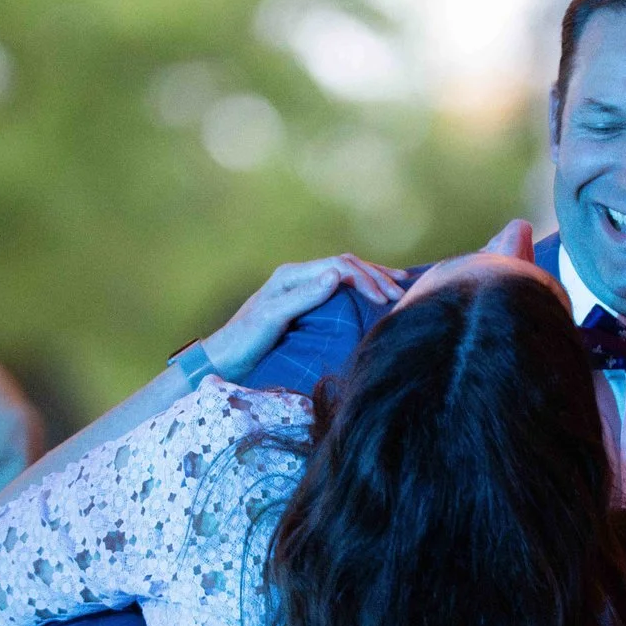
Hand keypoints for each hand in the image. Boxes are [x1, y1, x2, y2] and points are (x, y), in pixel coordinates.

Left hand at [201, 253, 405, 380]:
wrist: (224, 359)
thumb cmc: (244, 340)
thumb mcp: (272, 318)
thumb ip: (303, 296)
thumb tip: (337, 275)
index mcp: (291, 276)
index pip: (339, 266)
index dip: (366, 279)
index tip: (386, 299)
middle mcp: (297, 277)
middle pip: (346, 265)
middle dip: (376, 276)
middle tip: (401, 292)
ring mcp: (301, 289)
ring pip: (345, 274)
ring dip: (373, 278)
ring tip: (400, 285)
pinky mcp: (304, 304)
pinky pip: (339, 289)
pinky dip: (361, 289)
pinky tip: (375, 296)